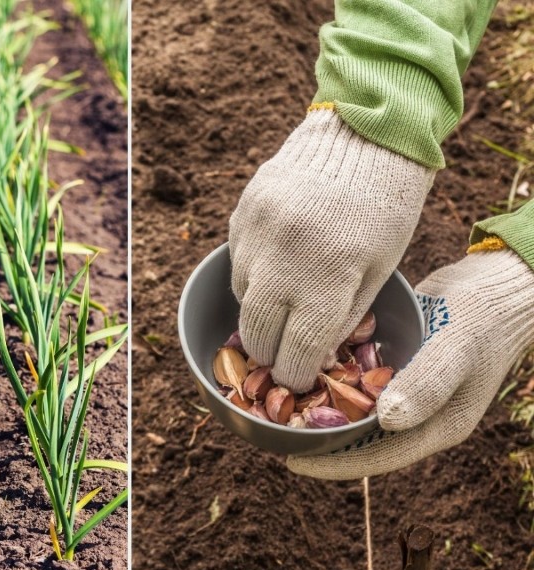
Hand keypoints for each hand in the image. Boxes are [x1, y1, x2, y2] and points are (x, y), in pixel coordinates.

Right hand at [229, 109, 434, 390]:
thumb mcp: (380, 270)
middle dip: (269, 352)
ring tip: (283, 300)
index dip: (293, 375)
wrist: (361, 137)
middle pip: (257, 333)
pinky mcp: (241, 215)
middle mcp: (284, 259)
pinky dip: (252, 275)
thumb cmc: (385, 210)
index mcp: (330, 278)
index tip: (296, 379)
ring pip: (242, 298)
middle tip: (281, 353)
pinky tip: (276, 264)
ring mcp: (257, 235)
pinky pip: (237, 263)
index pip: (296, 351)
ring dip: (259, 310)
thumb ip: (343, 317)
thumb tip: (310, 354)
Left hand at [287, 249, 533, 479]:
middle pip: (358, 438)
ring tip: (274, 400)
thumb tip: (388, 422)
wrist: (497, 283)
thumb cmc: (483, 318)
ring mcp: (404, 388)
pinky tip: (298, 363)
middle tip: (271, 429)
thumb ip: (427, 385)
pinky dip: (330, 376)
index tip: (291, 461)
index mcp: (435, 426)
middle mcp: (416, 413)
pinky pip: (355, 378)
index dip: (333, 463)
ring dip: (318, 405)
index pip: (376, 457)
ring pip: (353, 408)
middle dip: (316, 436)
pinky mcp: (394, 364)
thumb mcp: (457, 349)